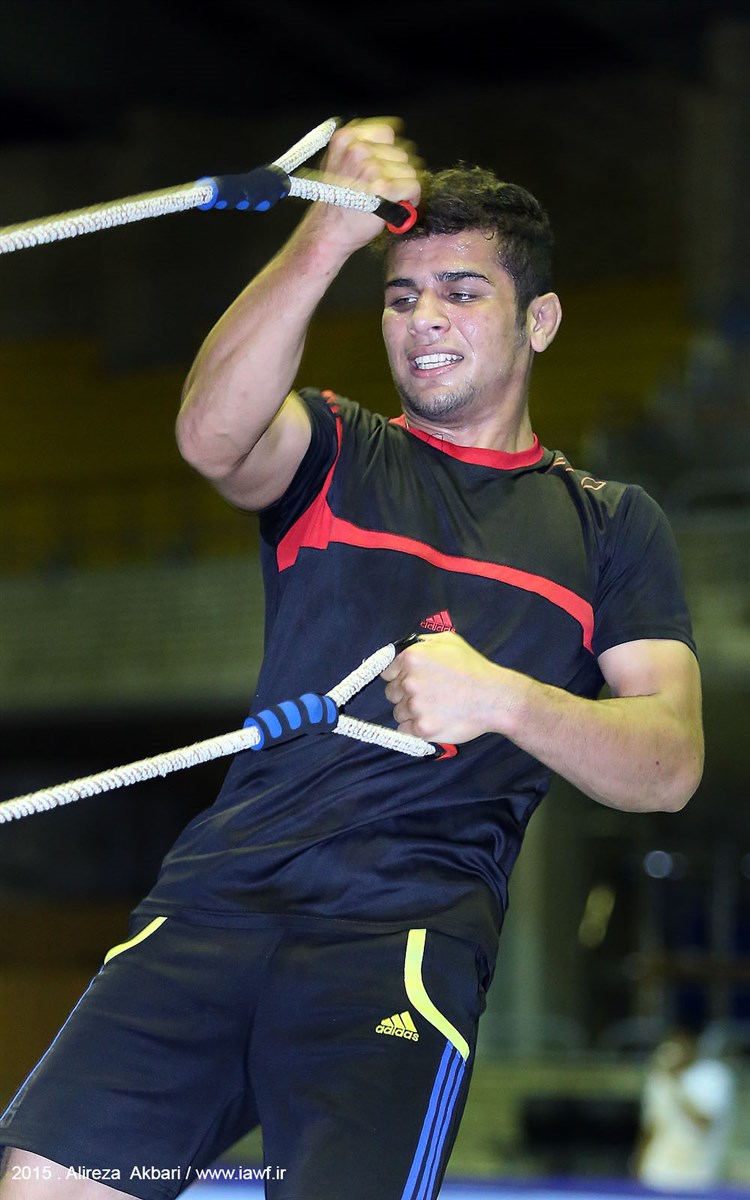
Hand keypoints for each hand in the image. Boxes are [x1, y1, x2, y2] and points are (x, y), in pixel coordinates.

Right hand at [302, 117, 420, 252]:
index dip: (391, 152)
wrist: (328, 231)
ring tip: (390, 198)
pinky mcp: (383, 187)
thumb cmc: (335, 203)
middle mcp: (358, 149)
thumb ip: (359, 149)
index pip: (387, 132)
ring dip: (405, 186)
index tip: (388, 166)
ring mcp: (370, 167)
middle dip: (398, 172)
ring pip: (409, 170)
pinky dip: (412, 198)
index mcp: (346, 138)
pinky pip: (413, 186)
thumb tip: (389, 147)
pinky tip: (400, 205)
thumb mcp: (337, 163)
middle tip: (387, 188)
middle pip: (401, 152)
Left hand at [381, 631, 508, 742]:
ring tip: (436, 708)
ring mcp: (415, 706)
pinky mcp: (422, 729)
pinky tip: (433, 721)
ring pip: (399, 712)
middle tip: (429, 695)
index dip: (399, 677)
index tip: (412, 681)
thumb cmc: (474, 668)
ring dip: (412, 713)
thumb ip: (421, 642)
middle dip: (405, 695)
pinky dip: (415, 729)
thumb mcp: (448, 640)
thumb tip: (404, 649)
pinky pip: (405, 730)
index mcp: (412, 658)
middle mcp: (409, 681)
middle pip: (391, 693)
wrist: (494, 698)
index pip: (387, 671)